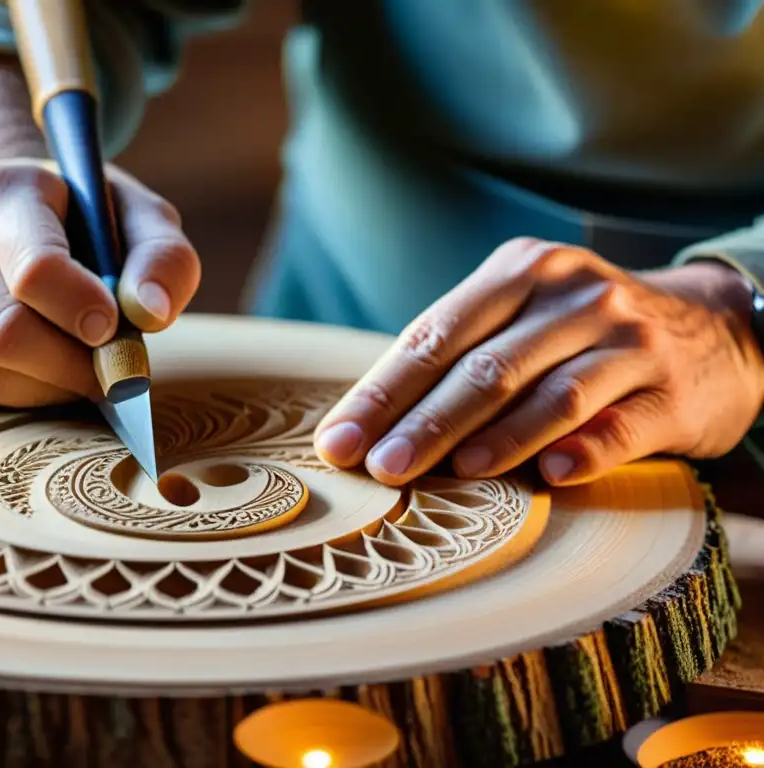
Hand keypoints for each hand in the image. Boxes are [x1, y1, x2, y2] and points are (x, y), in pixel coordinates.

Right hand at [0, 158, 199, 406]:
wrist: (15, 217)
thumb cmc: (89, 225)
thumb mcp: (140, 221)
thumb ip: (164, 258)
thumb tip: (151, 313)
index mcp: (2, 189)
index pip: (34, 269)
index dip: (81, 311)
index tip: (113, 328)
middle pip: (3, 331)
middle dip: (70, 365)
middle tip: (109, 370)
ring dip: (42, 388)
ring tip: (77, 371)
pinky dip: (10, 399)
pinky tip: (39, 373)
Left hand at [313, 237, 763, 485]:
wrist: (711, 329)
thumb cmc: (581, 334)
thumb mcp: (522, 318)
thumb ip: (458, 355)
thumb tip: (368, 425)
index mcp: (520, 271)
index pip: (435, 335)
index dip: (382, 392)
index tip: (338, 442)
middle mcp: (574, 295)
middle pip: (485, 367)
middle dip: (424, 422)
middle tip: (380, 469)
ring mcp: (629, 339)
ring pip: (552, 394)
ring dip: (499, 438)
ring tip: (453, 473)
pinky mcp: (672, 389)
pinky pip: (622, 425)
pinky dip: (587, 450)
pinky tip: (553, 476)